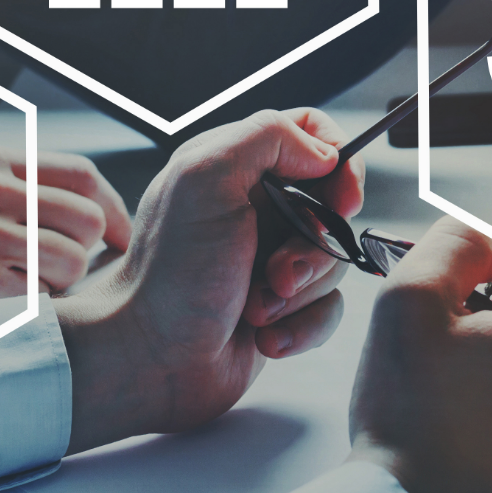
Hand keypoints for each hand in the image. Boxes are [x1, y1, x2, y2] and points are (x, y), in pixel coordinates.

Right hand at [0, 144, 131, 324]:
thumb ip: (2, 186)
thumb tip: (76, 206)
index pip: (84, 177)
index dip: (114, 212)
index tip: (120, 239)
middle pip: (87, 219)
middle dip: (88, 254)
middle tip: (67, 277)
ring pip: (71, 261)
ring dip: (61, 288)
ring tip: (30, 297)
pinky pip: (35, 295)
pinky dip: (31, 310)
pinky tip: (4, 313)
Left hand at [55, 108, 362, 451]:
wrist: (149, 360)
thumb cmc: (169, 275)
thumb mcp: (205, 179)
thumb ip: (267, 137)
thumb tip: (325, 152)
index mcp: (236, 166)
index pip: (311, 132)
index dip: (339, 162)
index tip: (341, 201)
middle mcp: (256, 208)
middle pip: (333, 205)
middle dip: (316, 245)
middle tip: (278, 271)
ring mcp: (272, 258)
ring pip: (334, 261)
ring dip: (300, 292)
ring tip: (257, 309)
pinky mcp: (283, 306)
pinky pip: (329, 308)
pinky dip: (303, 326)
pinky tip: (266, 338)